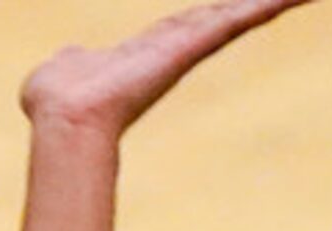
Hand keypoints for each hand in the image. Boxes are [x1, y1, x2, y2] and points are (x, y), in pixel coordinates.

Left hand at [22, 0, 313, 137]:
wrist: (65, 118)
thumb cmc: (56, 102)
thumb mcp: (63, 68)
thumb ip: (72, 59)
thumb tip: (68, 58)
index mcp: (147, 51)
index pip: (187, 27)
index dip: (209, 15)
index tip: (229, 8)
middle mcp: (174, 47)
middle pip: (222, 17)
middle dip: (255, 5)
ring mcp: (188, 46)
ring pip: (240, 15)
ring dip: (275, 2)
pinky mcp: (196, 44)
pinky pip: (242, 17)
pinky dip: (272, 4)